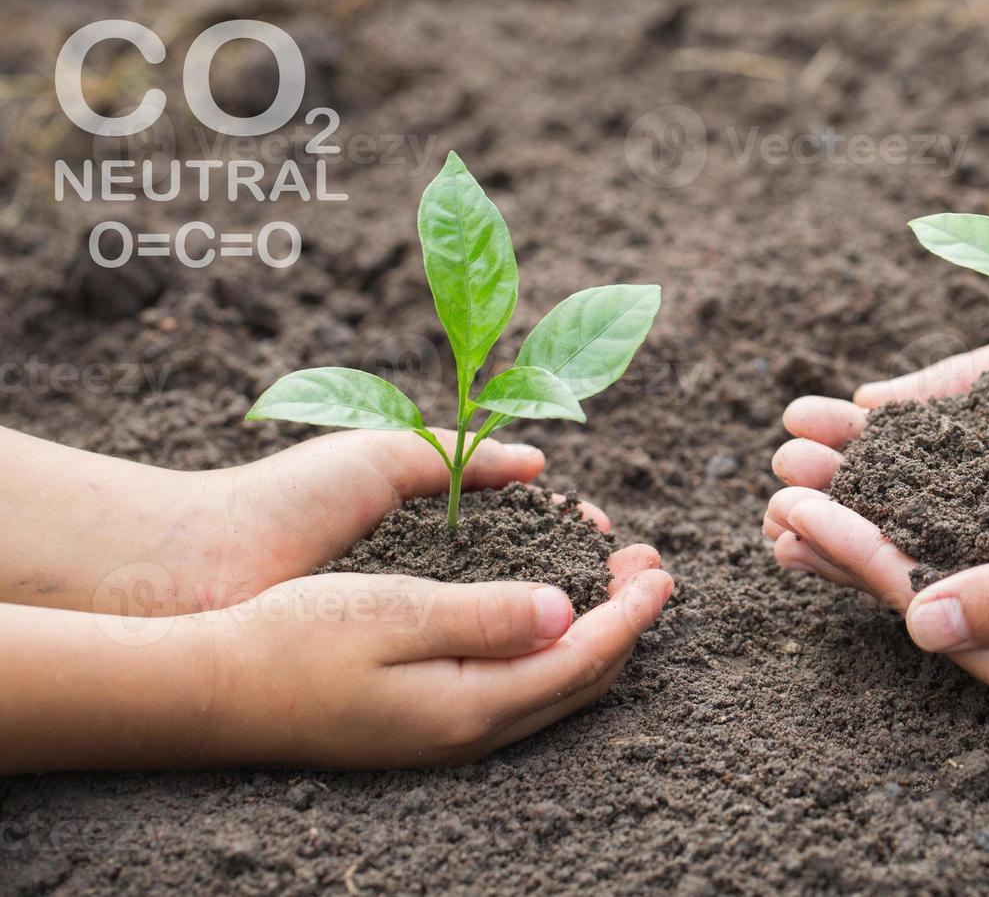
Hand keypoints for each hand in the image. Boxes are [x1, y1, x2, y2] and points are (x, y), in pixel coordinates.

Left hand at [0, 425, 599, 614]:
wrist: (207, 561)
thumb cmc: (289, 500)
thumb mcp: (386, 456)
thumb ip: (465, 458)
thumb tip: (543, 464)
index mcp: (436, 522)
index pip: (528, 531)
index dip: (576, 533)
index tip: (614, 536)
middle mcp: (437, 579)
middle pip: (539, 583)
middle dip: (599, 579)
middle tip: (648, 573)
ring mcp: (420, 626)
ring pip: (522, 627)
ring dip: (583, 617)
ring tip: (631, 604)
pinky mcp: (403, 665)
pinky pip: (482, 661)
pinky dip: (532, 650)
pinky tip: (569, 643)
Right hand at [204, 544, 671, 767]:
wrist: (215, 690)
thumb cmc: (298, 638)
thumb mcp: (397, 611)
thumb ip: (489, 614)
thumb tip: (569, 610)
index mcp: (474, 702)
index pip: (584, 658)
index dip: (632, 613)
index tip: (664, 570)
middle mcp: (473, 730)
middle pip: (581, 679)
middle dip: (626, 624)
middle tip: (653, 568)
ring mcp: (450, 734)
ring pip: (553, 687)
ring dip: (594, 635)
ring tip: (616, 584)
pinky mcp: (428, 723)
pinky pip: (519, 688)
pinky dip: (553, 649)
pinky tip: (547, 615)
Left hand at [766, 449, 988, 746]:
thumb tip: (921, 621)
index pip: (937, 616)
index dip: (859, 560)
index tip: (793, 512)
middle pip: (926, 588)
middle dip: (847, 538)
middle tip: (772, 493)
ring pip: (945, 548)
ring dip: (874, 504)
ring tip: (802, 467)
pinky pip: (982, 516)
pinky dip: (927, 483)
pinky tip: (879, 452)